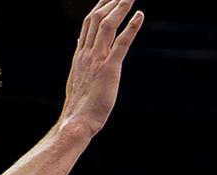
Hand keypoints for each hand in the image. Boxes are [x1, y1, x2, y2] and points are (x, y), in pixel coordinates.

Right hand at [57, 0, 144, 138]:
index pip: (88, 23)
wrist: (77, 121)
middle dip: (109, 2)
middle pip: (97, 18)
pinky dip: (131, 27)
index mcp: (81, 54)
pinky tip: (140, 15)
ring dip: (119, 7)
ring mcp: (97, 59)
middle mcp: (87, 52)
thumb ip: (81, 59)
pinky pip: (121, 43)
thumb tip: (80, 44)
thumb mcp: (78, 77)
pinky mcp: (109, 68)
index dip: (98, 8)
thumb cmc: (80, 105)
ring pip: (107, 25)